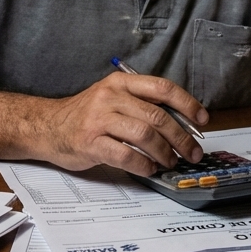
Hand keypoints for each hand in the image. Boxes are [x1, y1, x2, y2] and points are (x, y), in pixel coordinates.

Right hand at [40, 72, 206, 175]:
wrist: (47, 126)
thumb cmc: (86, 115)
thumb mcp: (113, 98)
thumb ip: (141, 105)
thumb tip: (181, 124)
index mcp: (121, 82)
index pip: (163, 88)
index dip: (187, 104)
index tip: (202, 120)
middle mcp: (111, 96)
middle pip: (158, 116)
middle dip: (181, 138)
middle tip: (192, 152)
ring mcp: (99, 119)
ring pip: (144, 135)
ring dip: (164, 153)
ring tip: (170, 162)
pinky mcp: (90, 142)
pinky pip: (125, 155)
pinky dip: (143, 164)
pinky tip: (149, 168)